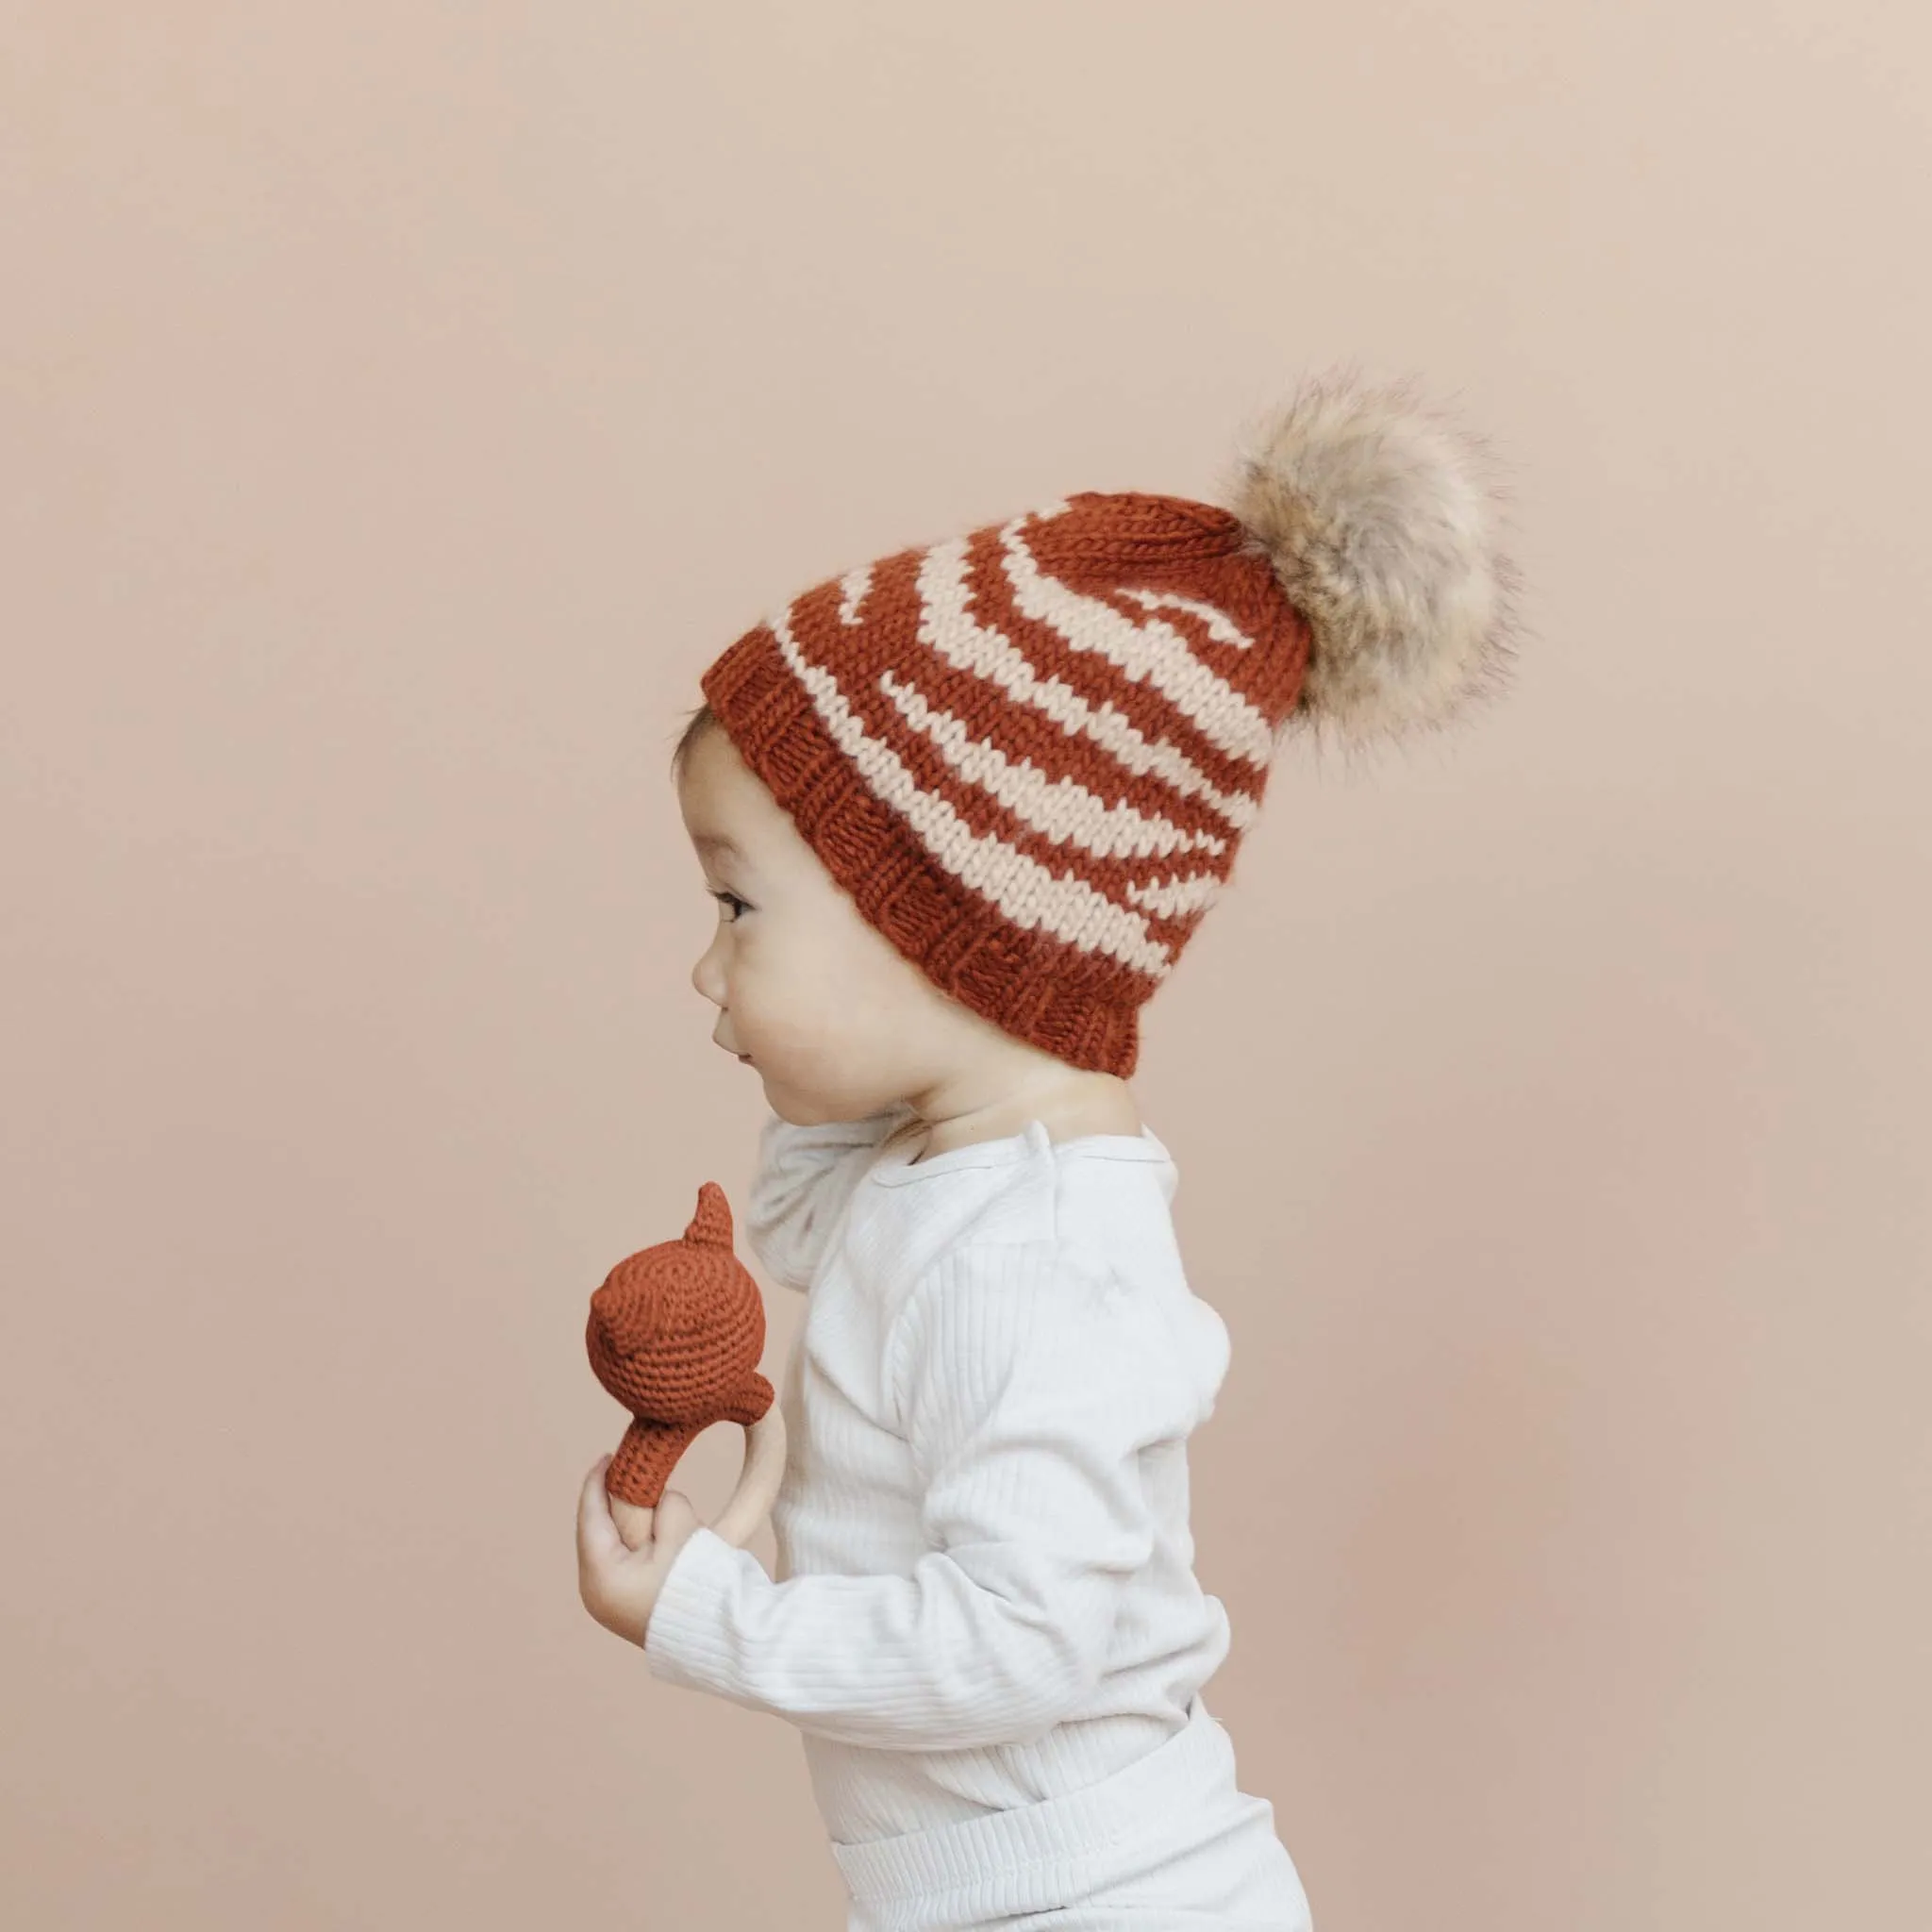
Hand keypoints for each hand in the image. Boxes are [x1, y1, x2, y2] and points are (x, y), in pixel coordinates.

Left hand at [576, 1454, 703, 1647]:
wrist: (725, 1637)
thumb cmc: (699, 1584)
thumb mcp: (682, 1530)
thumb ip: (664, 1503)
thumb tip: (658, 1500)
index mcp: (600, 1575)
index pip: (589, 1515)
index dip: (596, 1481)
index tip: (608, 1456)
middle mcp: (596, 1592)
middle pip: (598, 1531)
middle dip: (617, 1501)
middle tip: (633, 1472)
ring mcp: (610, 1604)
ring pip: (613, 1546)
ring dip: (632, 1522)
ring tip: (654, 1502)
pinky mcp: (627, 1607)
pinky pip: (627, 1562)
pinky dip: (640, 1542)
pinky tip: (660, 1530)